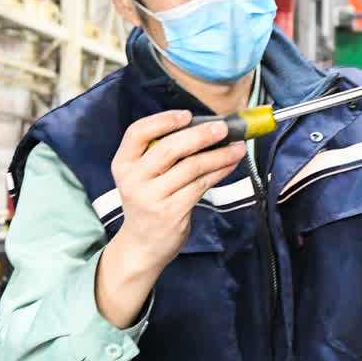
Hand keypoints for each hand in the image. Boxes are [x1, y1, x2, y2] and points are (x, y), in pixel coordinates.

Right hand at [94, 109, 245, 327]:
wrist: (142, 245)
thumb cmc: (148, 202)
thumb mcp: (142, 176)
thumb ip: (160, 154)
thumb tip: (204, 128)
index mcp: (123, 163)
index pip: (137, 132)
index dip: (163, 120)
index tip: (187, 115)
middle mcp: (134, 179)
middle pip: (168, 148)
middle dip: (200, 135)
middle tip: (223, 128)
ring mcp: (152, 197)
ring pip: (190, 167)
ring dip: (218, 155)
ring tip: (237, 146)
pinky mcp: (171, 211)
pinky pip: (200, 185)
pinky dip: (219, 171)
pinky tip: (230, 164)